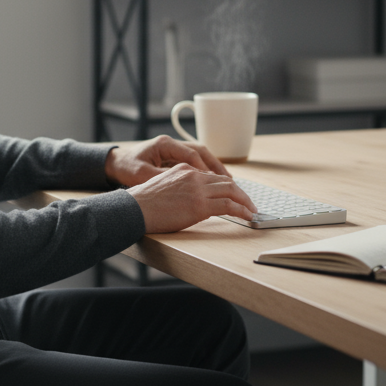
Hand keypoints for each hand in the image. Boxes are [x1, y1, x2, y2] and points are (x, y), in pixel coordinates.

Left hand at [104, 134, 229, 187]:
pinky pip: (196, 161)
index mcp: (165, 144)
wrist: (116, 163)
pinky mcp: (175, 157)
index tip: (213, 182)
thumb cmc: (127, 168)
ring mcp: (175, 149)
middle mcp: (172, 143)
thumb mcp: (140, 175)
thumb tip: (183, 184)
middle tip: (230, 181)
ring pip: (201, 155)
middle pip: (201, 152)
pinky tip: (215, 182)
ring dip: (215, 168)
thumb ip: (161, 177)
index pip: (191, 154)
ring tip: (229, 182)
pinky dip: (207, 170)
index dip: (203, 168)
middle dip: (216, 166)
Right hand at [127, 163, 256, 232]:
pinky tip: (247, 216)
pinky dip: (242, 210)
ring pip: (231, 191)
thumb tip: (189, 200)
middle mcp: (193, 175)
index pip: (212, 176)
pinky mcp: (200, 205)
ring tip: (252, 210)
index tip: (234, 195)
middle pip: (226, 182)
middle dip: (241, 193)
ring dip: (245, 202)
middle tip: (249, 203)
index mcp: (184, 169)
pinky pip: (229, 206)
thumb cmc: (142, 203)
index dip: (226, 186)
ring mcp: (197, 190)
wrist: (133, 209)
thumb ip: (179, 187)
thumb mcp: (162, 186)